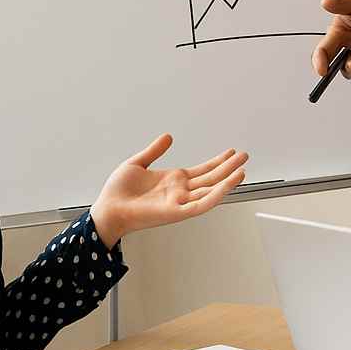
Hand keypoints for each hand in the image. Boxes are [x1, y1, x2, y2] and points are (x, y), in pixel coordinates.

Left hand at [91, 135, 248, 246]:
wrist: (107, 208)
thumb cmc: (117, 192)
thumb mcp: (137, 163)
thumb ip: (154, 151)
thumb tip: (168, 137)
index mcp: (173, 180)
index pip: (202, 170)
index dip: (217, 161)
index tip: (231, 152)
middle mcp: (180, 192)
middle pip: (211, 179)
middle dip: (228, 167)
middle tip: (244, 156)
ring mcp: (180, 202)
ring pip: (210, 191)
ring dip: (227, 180)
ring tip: (242, 169)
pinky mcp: (176, 212)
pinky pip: (202, 205)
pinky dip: (216, 195)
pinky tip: (228, 184)